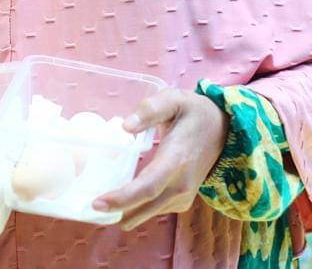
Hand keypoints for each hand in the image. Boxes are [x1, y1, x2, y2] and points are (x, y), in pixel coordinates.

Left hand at [91, 88, 227, 230]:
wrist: (224, 130)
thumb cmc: (194, 112)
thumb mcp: (174, 99)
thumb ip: (150, 109)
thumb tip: (125, 126)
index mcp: (176, 159)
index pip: (147, 186)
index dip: (122, 198)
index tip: (97, 203)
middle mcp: (181, 183)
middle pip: (145, 207)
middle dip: (116, 211)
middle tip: (87, 209)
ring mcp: (184, 195)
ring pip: (148, 212)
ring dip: (125, 213)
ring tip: (100, 205)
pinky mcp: (183, 201)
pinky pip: (155, 210)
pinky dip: (137, 209)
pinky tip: (121, 200)